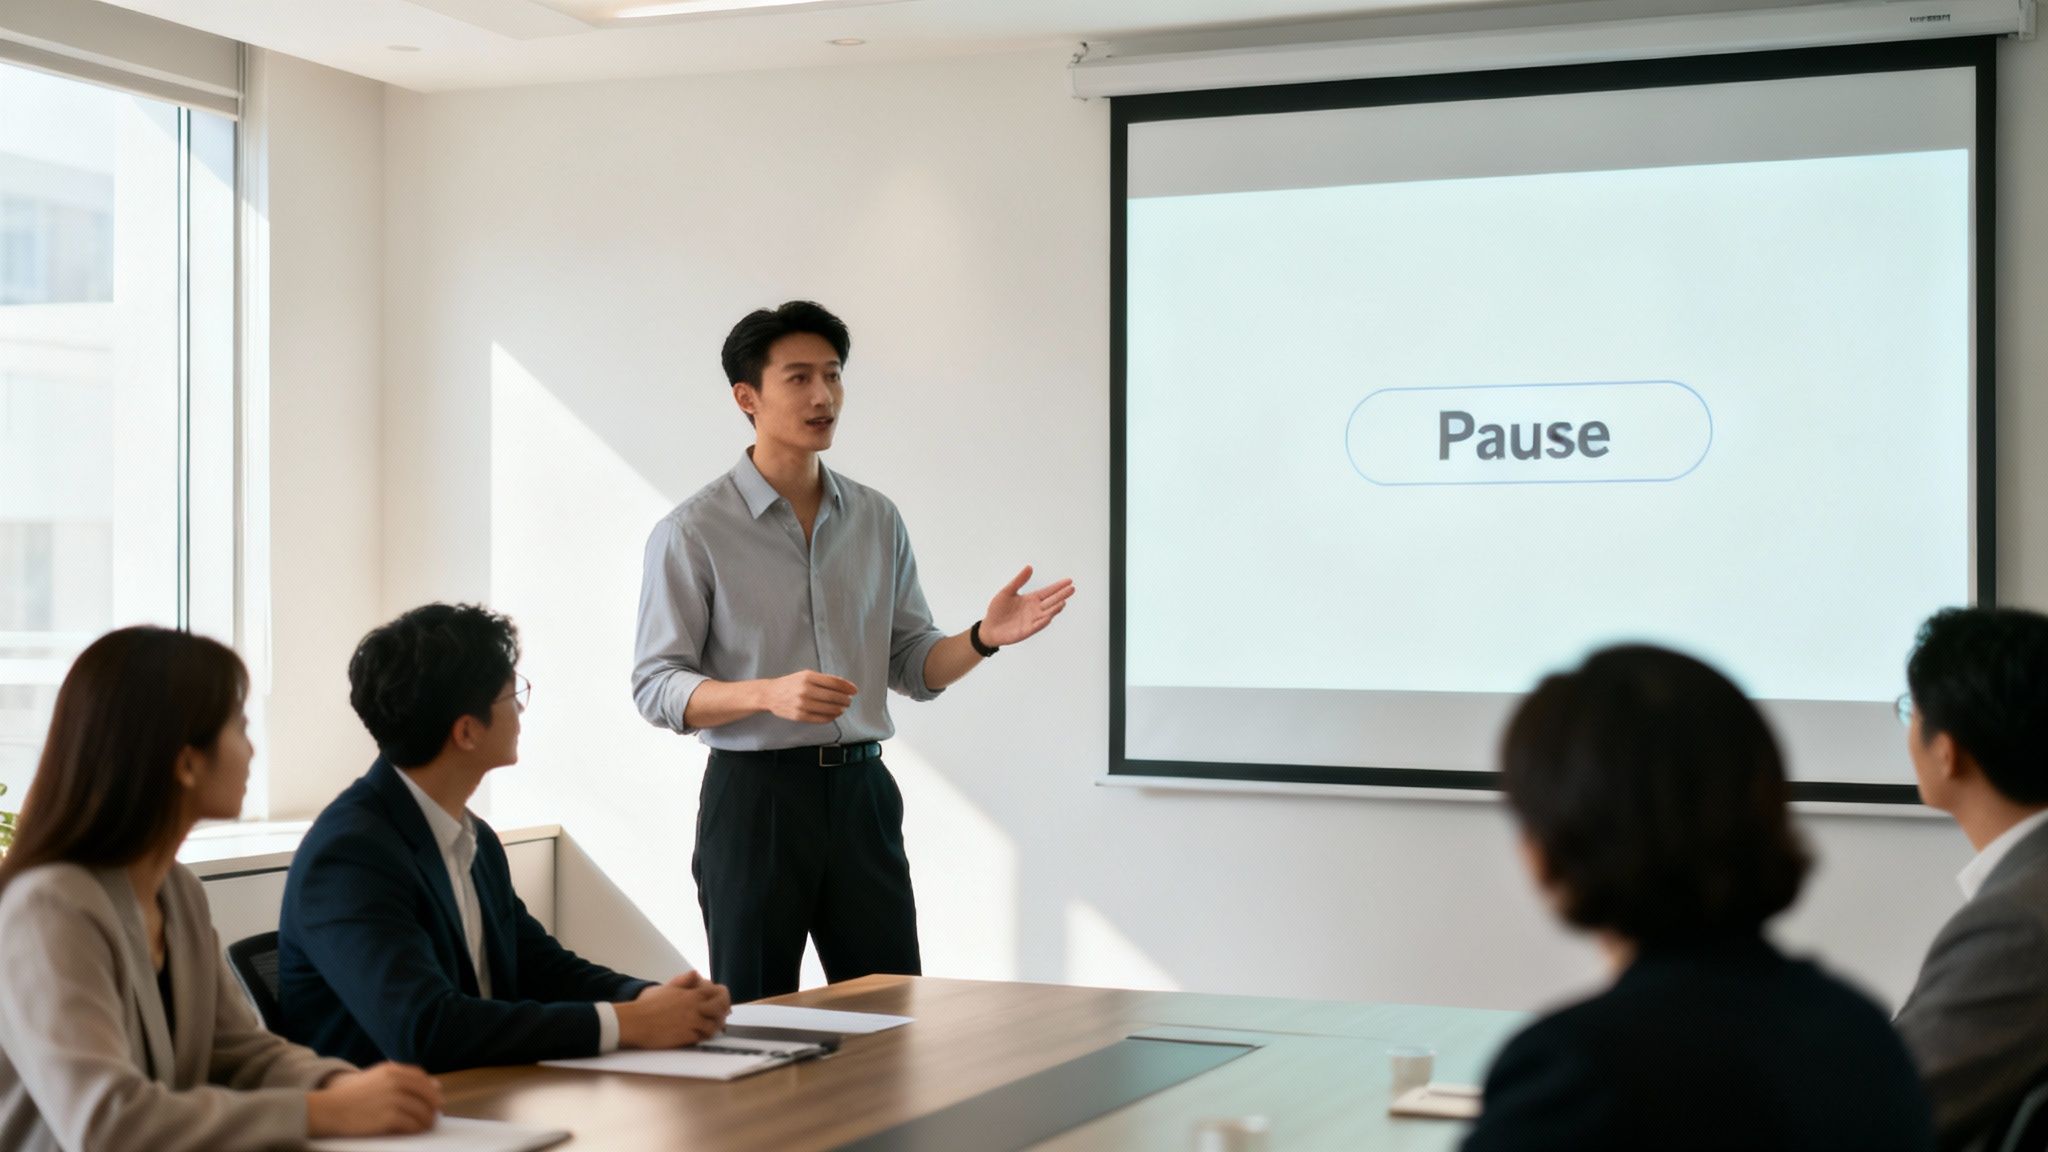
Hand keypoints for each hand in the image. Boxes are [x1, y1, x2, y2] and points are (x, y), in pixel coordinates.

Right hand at [307, 1063, 440, 1137]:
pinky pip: (412, 1124)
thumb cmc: (350, 1096)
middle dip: (433, 1105)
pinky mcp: (389, 1117)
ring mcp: (393, 1099)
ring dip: (427, 1120)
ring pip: (421, 1111)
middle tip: (435, 1115)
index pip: (421, 1078)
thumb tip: (434, 1085)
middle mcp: (395, 1082)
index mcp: (391, 1071)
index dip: (431, 1089)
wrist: (328, 1110)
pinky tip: (415, 1130)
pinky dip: (416, 1128)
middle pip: (426, 1094)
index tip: (435, 1098)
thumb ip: (400, 1078)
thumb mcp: (374, 1078)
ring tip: (426, 1125)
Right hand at [618, 970, 731, 1048]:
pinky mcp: (686, 1036)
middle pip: (721, 1009)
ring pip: (714, 1025)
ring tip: (709, 1028)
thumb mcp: (667, 987)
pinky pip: (702, 1037)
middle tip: (720, 1017)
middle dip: (722, 1013)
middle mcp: (694, 1006)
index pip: (718, 993)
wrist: (635, 1022)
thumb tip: (696, 973)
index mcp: (691, 993)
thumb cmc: (648, 1005)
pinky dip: (702, 1037)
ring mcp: (692, 1022)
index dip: (723, 998)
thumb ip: (684, 981)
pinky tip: (697, 1036)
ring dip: (713, 1027)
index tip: (722, 1002)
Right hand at [758, 670, 857, 723]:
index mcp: (808, 677)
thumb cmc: (791, 683)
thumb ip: (823, 680)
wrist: (770, 694)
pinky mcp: (800, 716)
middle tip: (849, 701)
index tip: (854, 691)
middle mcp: (805, 690)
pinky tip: (834, 715)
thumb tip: (844, 687)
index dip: (847, 687)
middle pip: (833, 696)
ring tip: (843, 708)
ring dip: (839, 709)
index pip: (834, 682)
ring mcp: (802, 704)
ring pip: (829, 709)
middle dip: (845, 700)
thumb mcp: (805, 675)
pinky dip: (831, 717)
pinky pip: (820, 719)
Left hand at [979, 566, 1075, 647]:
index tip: (1069, 581)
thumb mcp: (1007, 591)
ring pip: (1047, 614)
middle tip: (1072, 589)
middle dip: (1061, 595)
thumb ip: (1018, 581)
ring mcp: (1032, 620)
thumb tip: (1029, 567)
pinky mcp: (1027, 631)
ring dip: (1055, 609)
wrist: (989, 627)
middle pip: (1051, 601)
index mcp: (1031, 599)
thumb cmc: (998, 609)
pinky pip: (1036, 626)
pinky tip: (1048, 616)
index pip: (1048, 592)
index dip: (1058, 586)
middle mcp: (1035, 609)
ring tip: (1062, 602)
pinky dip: (1042, 622)